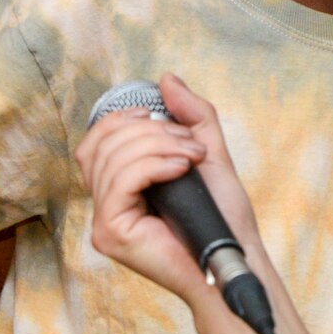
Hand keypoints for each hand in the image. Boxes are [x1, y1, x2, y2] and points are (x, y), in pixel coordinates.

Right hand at [76, 72, 260, 304]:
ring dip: (159, 145)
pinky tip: (180, 168)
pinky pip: (120, 181)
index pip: (97, 139)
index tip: (159, 114)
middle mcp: (104, 203)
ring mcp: (104, 220)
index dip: (123, 118)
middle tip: (191, 144)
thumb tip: (166, 78)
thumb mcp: (206, 151)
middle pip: (104, 143)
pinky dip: (153, 165)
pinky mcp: (111, 232)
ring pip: (113, 158)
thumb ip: (189, 115)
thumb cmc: (222, 214)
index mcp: (118, 186)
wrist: (235, 255)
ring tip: (192, 157)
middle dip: (152, 131)